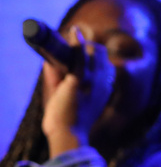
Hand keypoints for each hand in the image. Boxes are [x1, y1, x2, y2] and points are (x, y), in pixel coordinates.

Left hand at [41, 31, 114, 155]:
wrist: (67, 135)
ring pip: (94, 54)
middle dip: (89, 48)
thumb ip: (56, 77)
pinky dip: (77, 44)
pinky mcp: (78, 82)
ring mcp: (92, 83)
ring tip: (73, 34)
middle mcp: (102, 84)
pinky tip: (74, 32)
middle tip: (75, 40)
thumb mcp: (63, 95)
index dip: (95, 56)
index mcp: (103, 90)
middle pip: (101, 57)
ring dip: (83, 44)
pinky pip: (80, 59)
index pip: (106, 67)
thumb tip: (48, 60)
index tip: (84, 48)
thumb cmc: (65, 121)